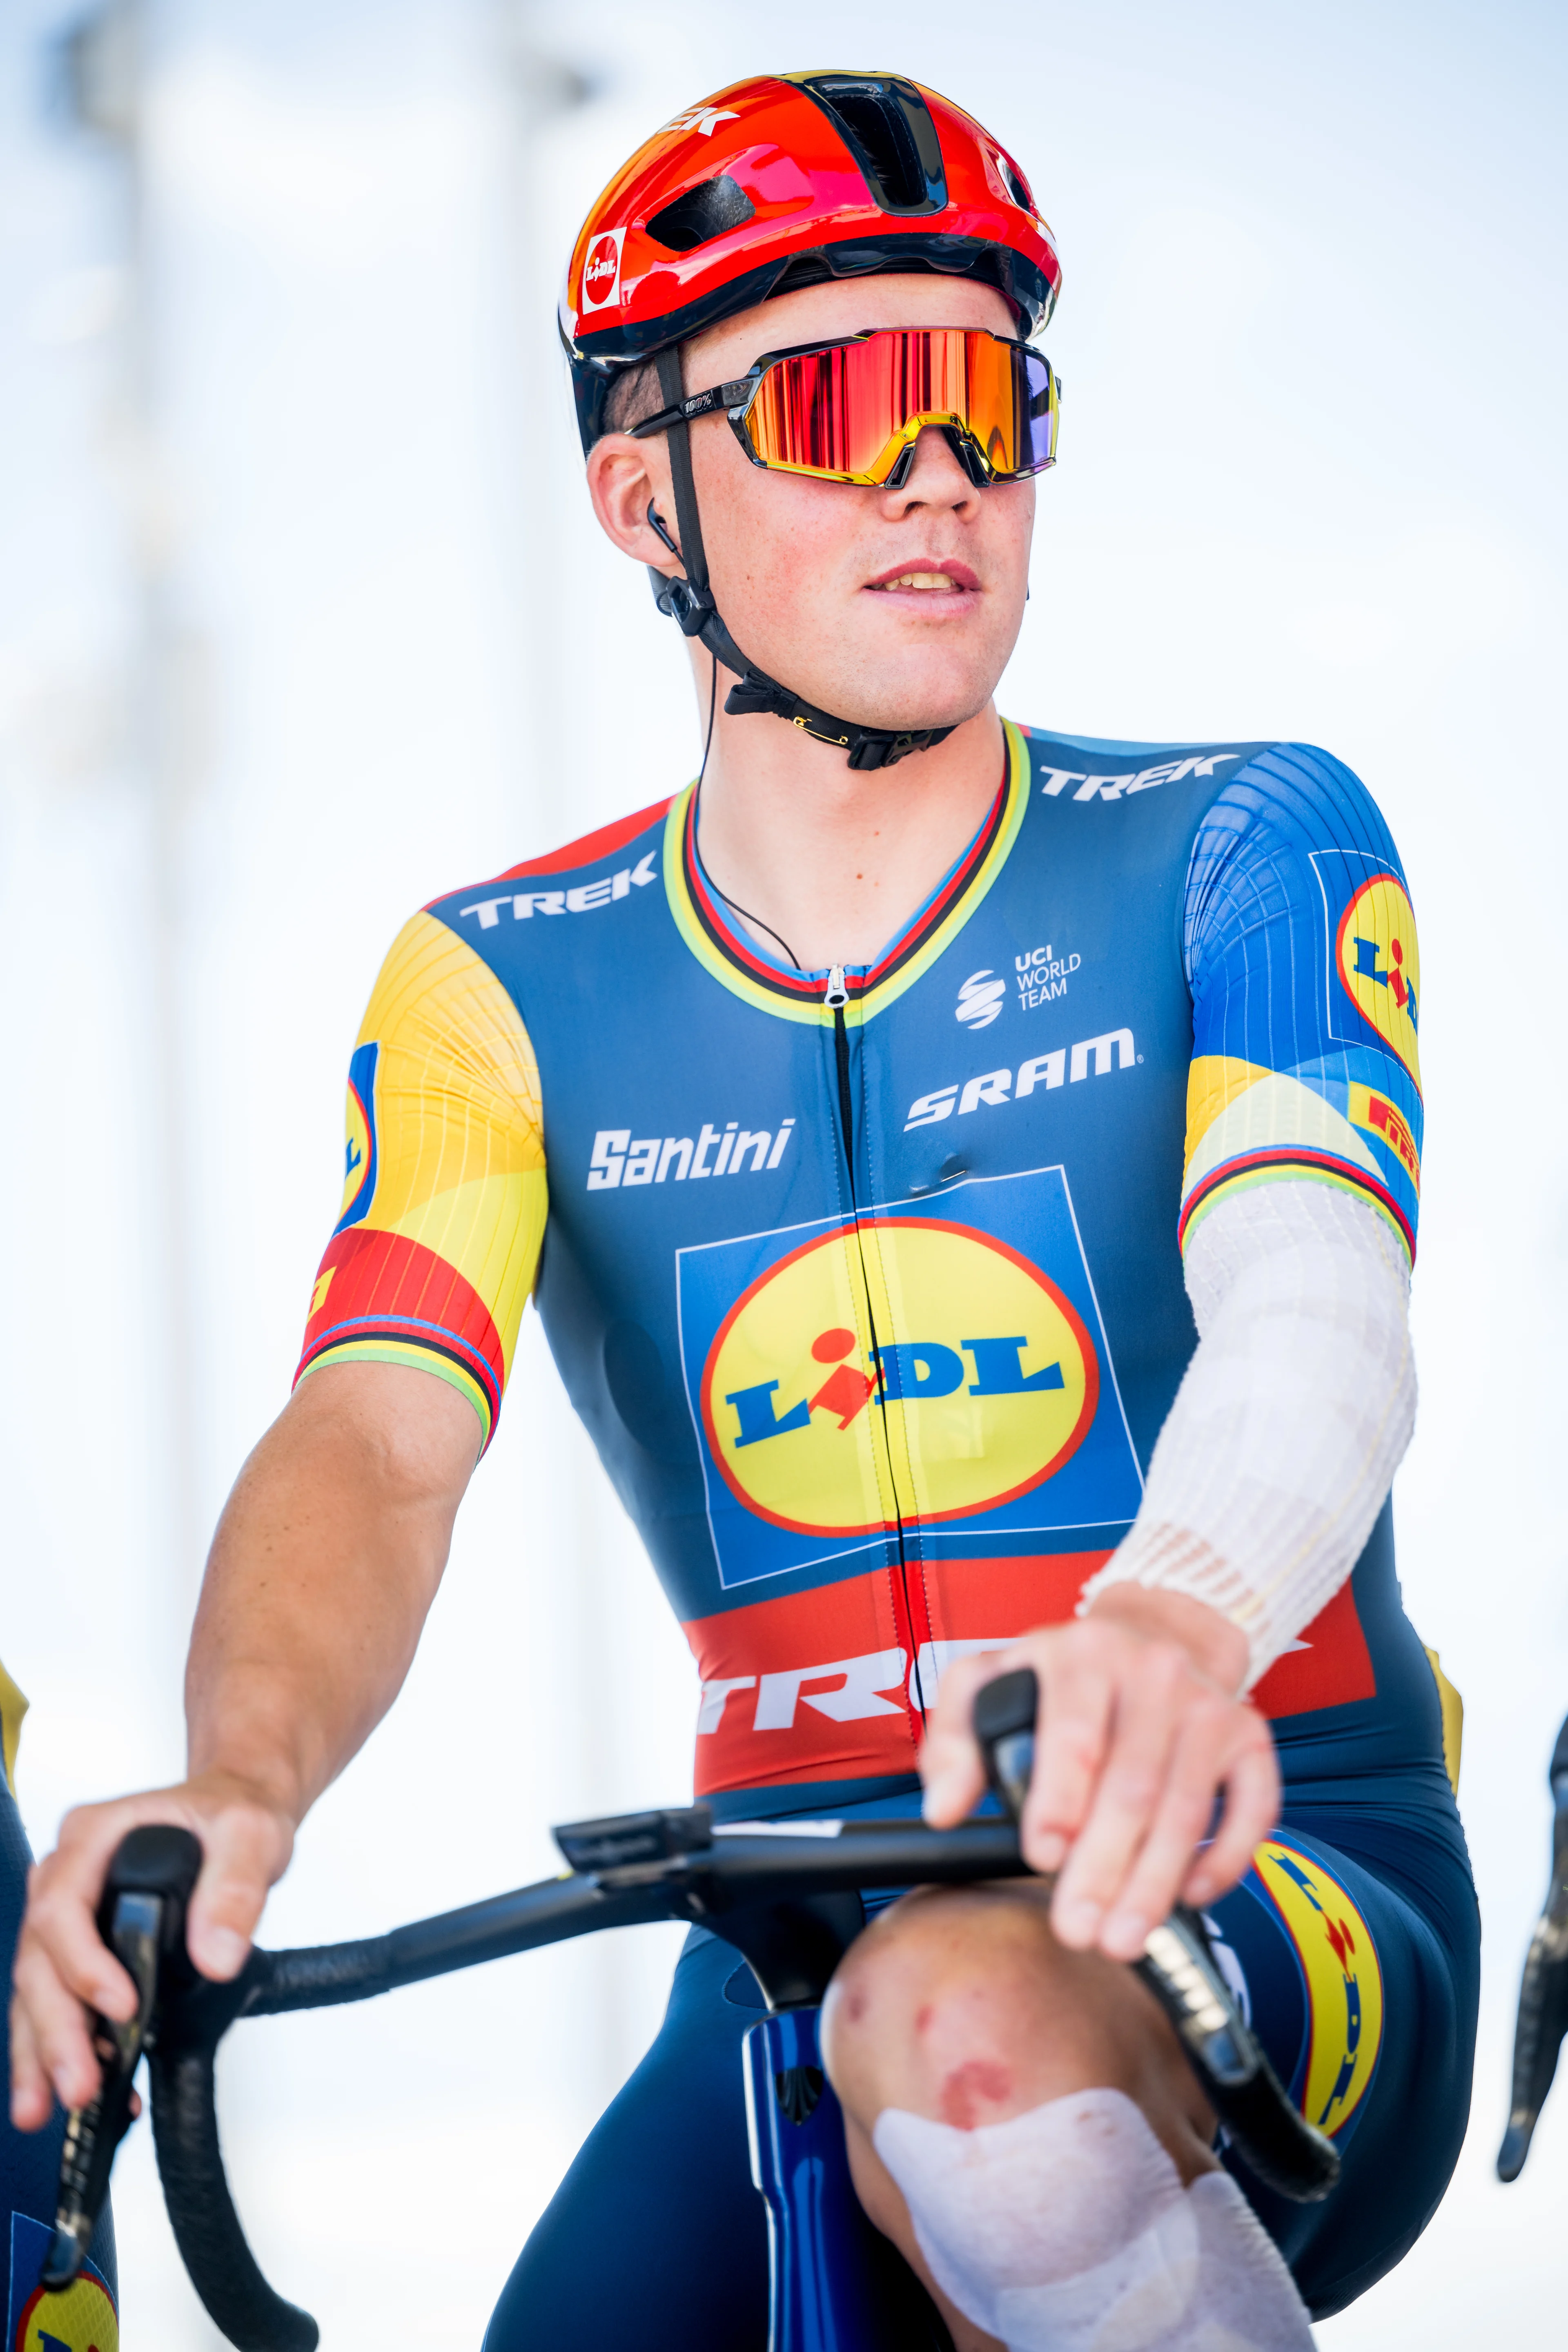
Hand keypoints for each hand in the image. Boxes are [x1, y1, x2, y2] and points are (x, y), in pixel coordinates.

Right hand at [10, 1770, 294, 2128]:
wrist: (236, 1808)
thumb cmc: (230, 1812)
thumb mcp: (250, 1833)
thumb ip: (235, 1889)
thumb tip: (216, 1954)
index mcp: (94, 1835)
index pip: (62, 1905)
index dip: (81, 1963)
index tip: (121, 2006)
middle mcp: (69, 1873)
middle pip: (40, 1958)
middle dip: (56, 2029)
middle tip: (80, 2082)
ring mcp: (70, 1913)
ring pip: (37, 1988)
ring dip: (40, 2050)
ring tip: (46, 2104)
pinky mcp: (81, 1946)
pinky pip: (61, 1998)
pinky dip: (64, 2044)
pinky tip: (89, 2081)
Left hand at [918, 1587, 1279, 1961]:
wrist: (1158, 1633)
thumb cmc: (1066, 1675)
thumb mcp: (991, 1679)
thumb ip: (954, 1739)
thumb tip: (943, 1808)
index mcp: (1081, 1653)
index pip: (1074, 1734)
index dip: (1059, 1801)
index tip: (1041, 1857)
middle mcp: (1152, 1670)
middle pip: (1131, 1785)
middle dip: (1104, 1869)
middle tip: (1080, 1930)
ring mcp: (1208, 1703)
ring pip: (1185, 1807)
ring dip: (1154, 1884)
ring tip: (1123, 1938)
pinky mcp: (1250, 1734)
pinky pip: (1251, 1806)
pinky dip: (1224, 1858)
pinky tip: (1189, 1897)